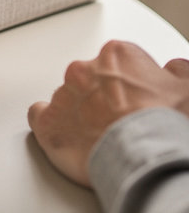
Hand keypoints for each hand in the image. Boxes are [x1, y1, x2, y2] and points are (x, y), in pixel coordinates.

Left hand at [27, 41, 188, 185]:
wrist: (146, 156)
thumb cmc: (165, 124)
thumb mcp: (188, 89)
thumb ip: (179, 72)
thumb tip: (174, 68)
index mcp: (116, 55)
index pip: (117, 64)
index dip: (129, 85)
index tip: (136, 99)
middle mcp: (83, 70)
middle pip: (89, 80)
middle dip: (102, 98)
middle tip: (121, 120)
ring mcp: (63, 96)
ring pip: (67, 100)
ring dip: (80, 113)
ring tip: (102, 136)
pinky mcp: (47, 123)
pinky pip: (40, 117)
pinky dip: (50, 125)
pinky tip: (66, 135)